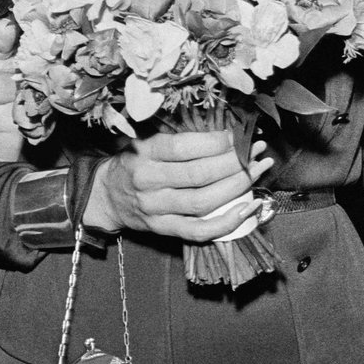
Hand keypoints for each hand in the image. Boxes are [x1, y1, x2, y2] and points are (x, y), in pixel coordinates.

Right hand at [83, 128, 272, 238]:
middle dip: (233, 163)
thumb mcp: (146, 141)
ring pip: (203, 202)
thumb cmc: (135, 162)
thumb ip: (178, 137)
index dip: (216, 142)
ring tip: (257, 172)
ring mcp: (155, 208)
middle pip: (198, 174)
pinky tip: (248, 208)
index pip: (184, 147)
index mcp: (144, 153)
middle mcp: (148, 180)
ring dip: (237, 187)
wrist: (107, 195)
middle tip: (254, 153)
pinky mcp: (162, 229)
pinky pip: (199, 231)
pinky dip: (227, 222)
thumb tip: (225, 132)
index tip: (236, 137)